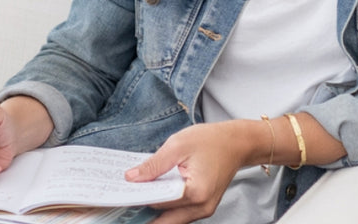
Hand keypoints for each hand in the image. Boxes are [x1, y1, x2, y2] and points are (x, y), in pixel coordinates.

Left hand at [125, 122, 253, 223]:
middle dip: (143, 213)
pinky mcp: (202, 207)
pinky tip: (152, 195)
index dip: (137, 198)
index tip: (119, 196)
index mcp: (195, 192)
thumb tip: (131, 178)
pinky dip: (164, 207)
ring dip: (153, 211)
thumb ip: (153, 164)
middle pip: (163, 220)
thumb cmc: (212, 141)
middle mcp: (201, 207)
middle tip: (125, 202)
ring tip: (135, 198)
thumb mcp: (178, 145)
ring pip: (171, 220)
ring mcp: (203, 210)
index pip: (158, 203)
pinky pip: (179, 214)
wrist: (237, 143)